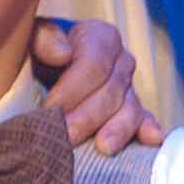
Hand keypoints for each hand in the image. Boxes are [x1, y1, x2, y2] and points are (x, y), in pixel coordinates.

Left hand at [36, 17, 163, 152]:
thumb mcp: (32, 35)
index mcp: (101, 37)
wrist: (43, 64)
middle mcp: (121, 61)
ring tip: (103, 148)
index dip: (73, 88)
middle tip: (66, 136)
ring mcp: (130, 87)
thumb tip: (63, 54)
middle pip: (110, 91)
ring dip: (117, 129)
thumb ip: (44, 38)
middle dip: (88, 116)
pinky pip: (143, 120)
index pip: (93, 64)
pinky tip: (151, 139)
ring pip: (129, 109)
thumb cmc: (36, 50)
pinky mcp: (132, 110)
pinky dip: (147, 129)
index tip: (51, 108)